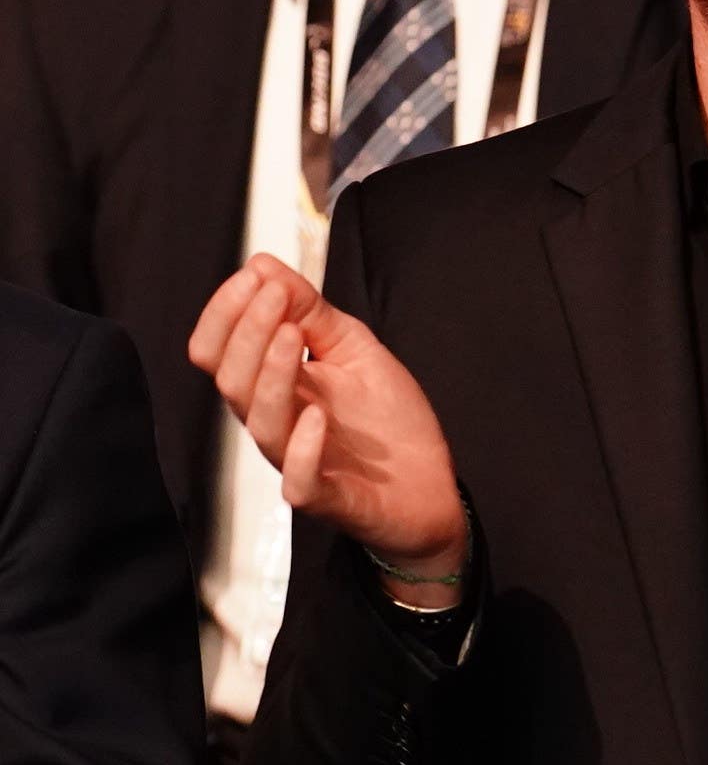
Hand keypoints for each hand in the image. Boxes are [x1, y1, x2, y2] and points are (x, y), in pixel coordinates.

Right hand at [187, 254, 465, 598]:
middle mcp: (278, 423)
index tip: (254, 277)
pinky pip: (298, 481)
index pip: (220, 353)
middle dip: (246, 332)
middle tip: (274, 297)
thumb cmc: (388, 424)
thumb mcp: (355, 351)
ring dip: (270, 375)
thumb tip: (264, 267)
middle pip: (232, 382)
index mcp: (275, 388)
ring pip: (260, 422)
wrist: (430, 488)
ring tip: (289, 335)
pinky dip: (303, 447)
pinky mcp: (328, 497)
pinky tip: (315, 415)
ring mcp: (300, 461)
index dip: (227, 314)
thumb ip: (313, 314)